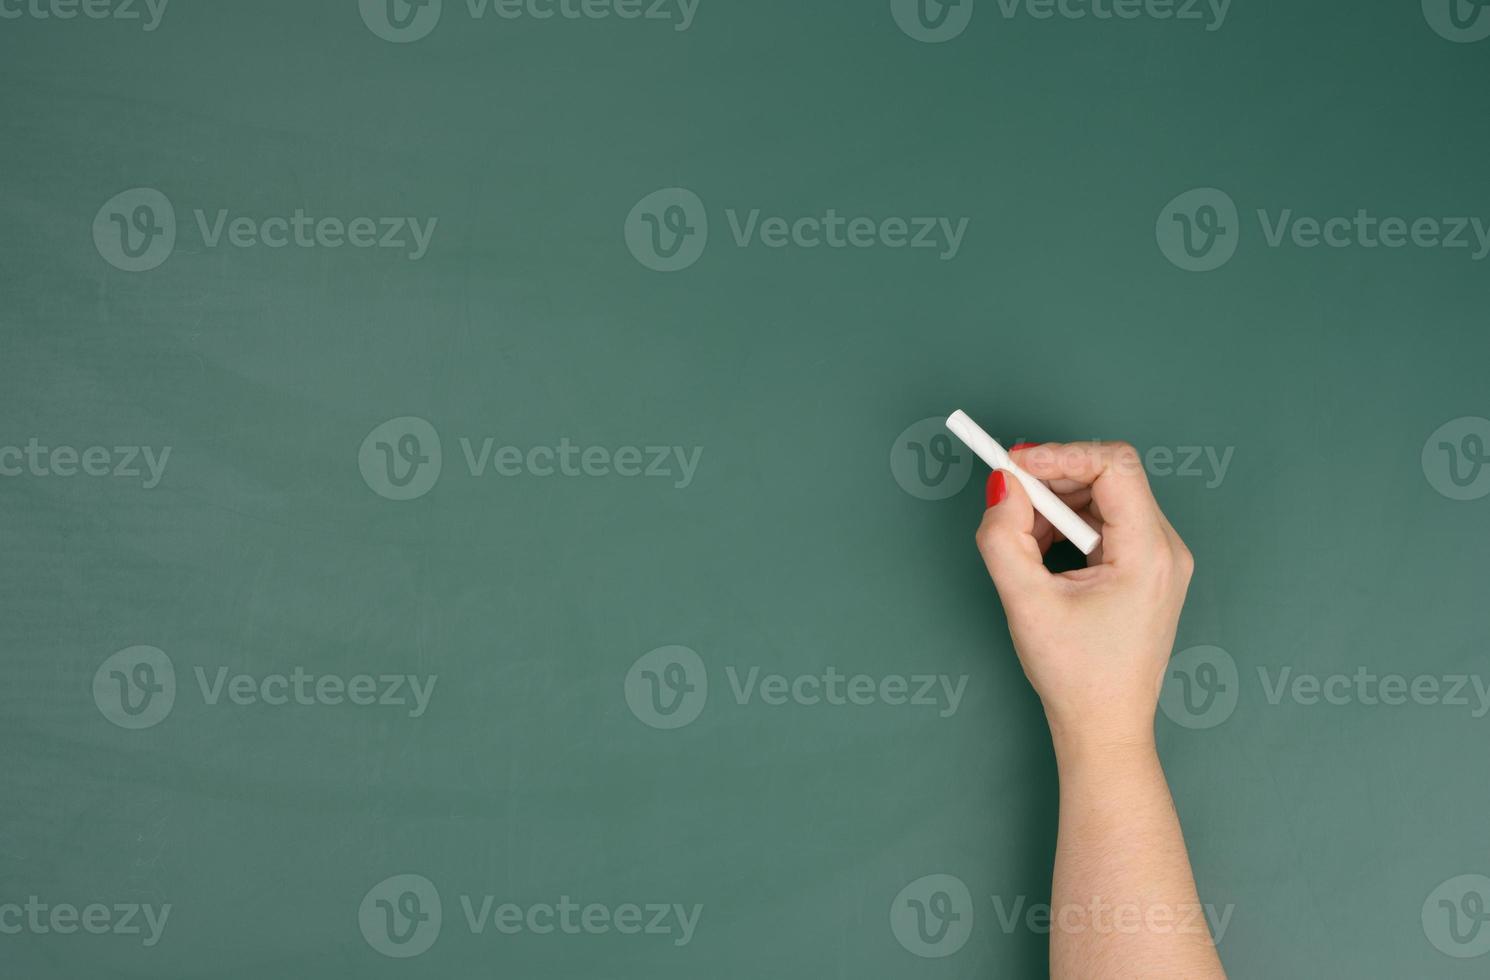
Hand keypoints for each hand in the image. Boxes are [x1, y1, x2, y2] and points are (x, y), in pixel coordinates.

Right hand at [974, 441, 1193, 754]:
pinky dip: (1069, 526)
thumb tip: (1001, 485)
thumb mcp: (1026, 603)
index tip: (1013, 464)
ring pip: (1105, 498)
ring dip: (1057, 505)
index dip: (1059, 454)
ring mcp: (1160, 560)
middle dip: (1052, 480)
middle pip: (1109, 477)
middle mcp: (1166, 549)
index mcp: (1150, 554)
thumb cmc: (1075, 675)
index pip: (1114, 465)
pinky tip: (1041, 554)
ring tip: (1020, 539)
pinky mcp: (1146, 570)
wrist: (1105, 727)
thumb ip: (1004, 537)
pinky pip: (1107, 524)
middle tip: (1006, 498)